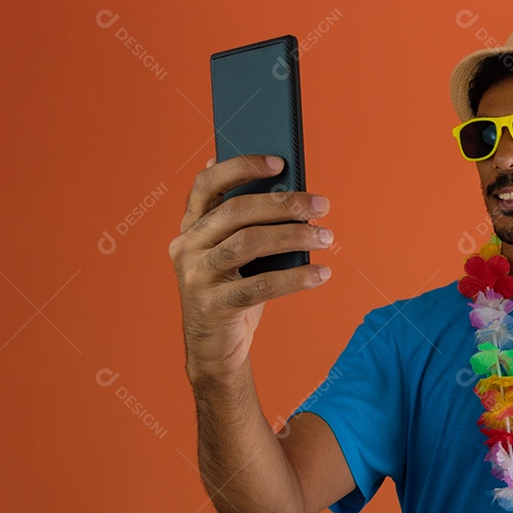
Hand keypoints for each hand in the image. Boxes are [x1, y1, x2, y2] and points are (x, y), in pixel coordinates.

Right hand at [168, 155, 333, 382]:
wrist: (214, 350)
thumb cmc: (234, 292)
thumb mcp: (237, 255)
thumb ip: (249, 225)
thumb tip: (290, 192)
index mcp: (191, 227)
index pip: (207, 185)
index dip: (241, 167)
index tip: (279, 162)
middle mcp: (187, 247)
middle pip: (236, 212)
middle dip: (283, 204)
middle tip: (320, 205)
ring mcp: (196, 277)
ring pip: (248, 244)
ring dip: (293, 237)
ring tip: (326, 237)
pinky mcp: (213, 306)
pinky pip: (260, 286)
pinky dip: (295, 278)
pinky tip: (321, 274)